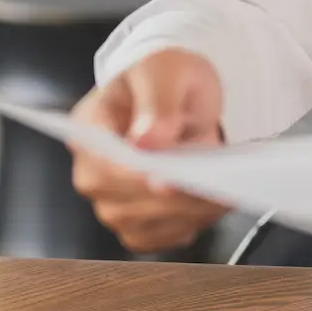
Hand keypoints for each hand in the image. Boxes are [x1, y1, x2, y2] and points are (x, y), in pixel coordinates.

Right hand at [69, 49, 232, 253]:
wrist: (178, 96)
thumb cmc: (166, 78)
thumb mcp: (167, 71)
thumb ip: (158, 103)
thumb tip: (147, 141)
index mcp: (89, 129)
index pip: (106, 164)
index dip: (136, 178)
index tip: (170, 182)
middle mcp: (92, 171)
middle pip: (124, 203)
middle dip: (173, 201)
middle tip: (218, 189)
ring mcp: (110, 200)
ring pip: (143, 226)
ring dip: (185, 216)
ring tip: (222, 196)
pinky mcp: (133, 222)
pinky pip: (154, 239)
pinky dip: (183, 227)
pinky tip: (206, 209)